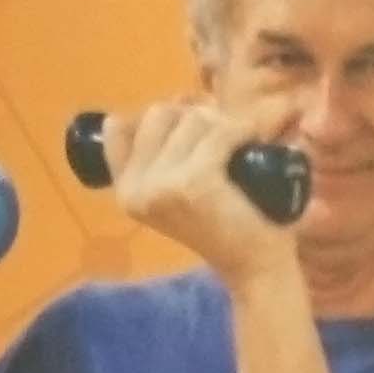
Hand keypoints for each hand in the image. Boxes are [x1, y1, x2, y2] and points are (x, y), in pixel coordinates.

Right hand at [106, 98, 300, 282]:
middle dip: (192, 114)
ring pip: (190, 121)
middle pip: (158, 116)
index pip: (118, 128)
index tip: (190, 124)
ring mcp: (164, 185)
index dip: (159, 117)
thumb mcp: (177, 194)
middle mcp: (137, 187)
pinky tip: (253, 136)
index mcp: (125, 190)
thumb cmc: (225, 231)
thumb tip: (178, 101)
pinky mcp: (197, 182)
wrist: (255, 271)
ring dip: (219, 121)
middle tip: (223, 131)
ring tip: (240, 138)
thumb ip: (162, 161)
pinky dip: (241, 129)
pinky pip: (220, 135)